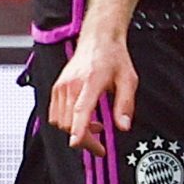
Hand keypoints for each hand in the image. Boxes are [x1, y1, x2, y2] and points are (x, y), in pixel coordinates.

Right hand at [49, 29, 137, 156]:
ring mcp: (61, 86)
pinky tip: (82, 118)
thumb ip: (126, 104)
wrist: (98, 38)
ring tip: (95, 126)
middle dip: (84, 139)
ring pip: (60, 121)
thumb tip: (123, 126)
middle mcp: (71, 84)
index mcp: (91, 81)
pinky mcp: (56, 88)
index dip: (78, 129)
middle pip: (69, 122)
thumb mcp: (128, 79)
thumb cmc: (113, 56)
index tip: (76, 143)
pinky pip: (55, 115)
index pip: (80, 110)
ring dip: (75, 131)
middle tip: (99, 145)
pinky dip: (67, 122)